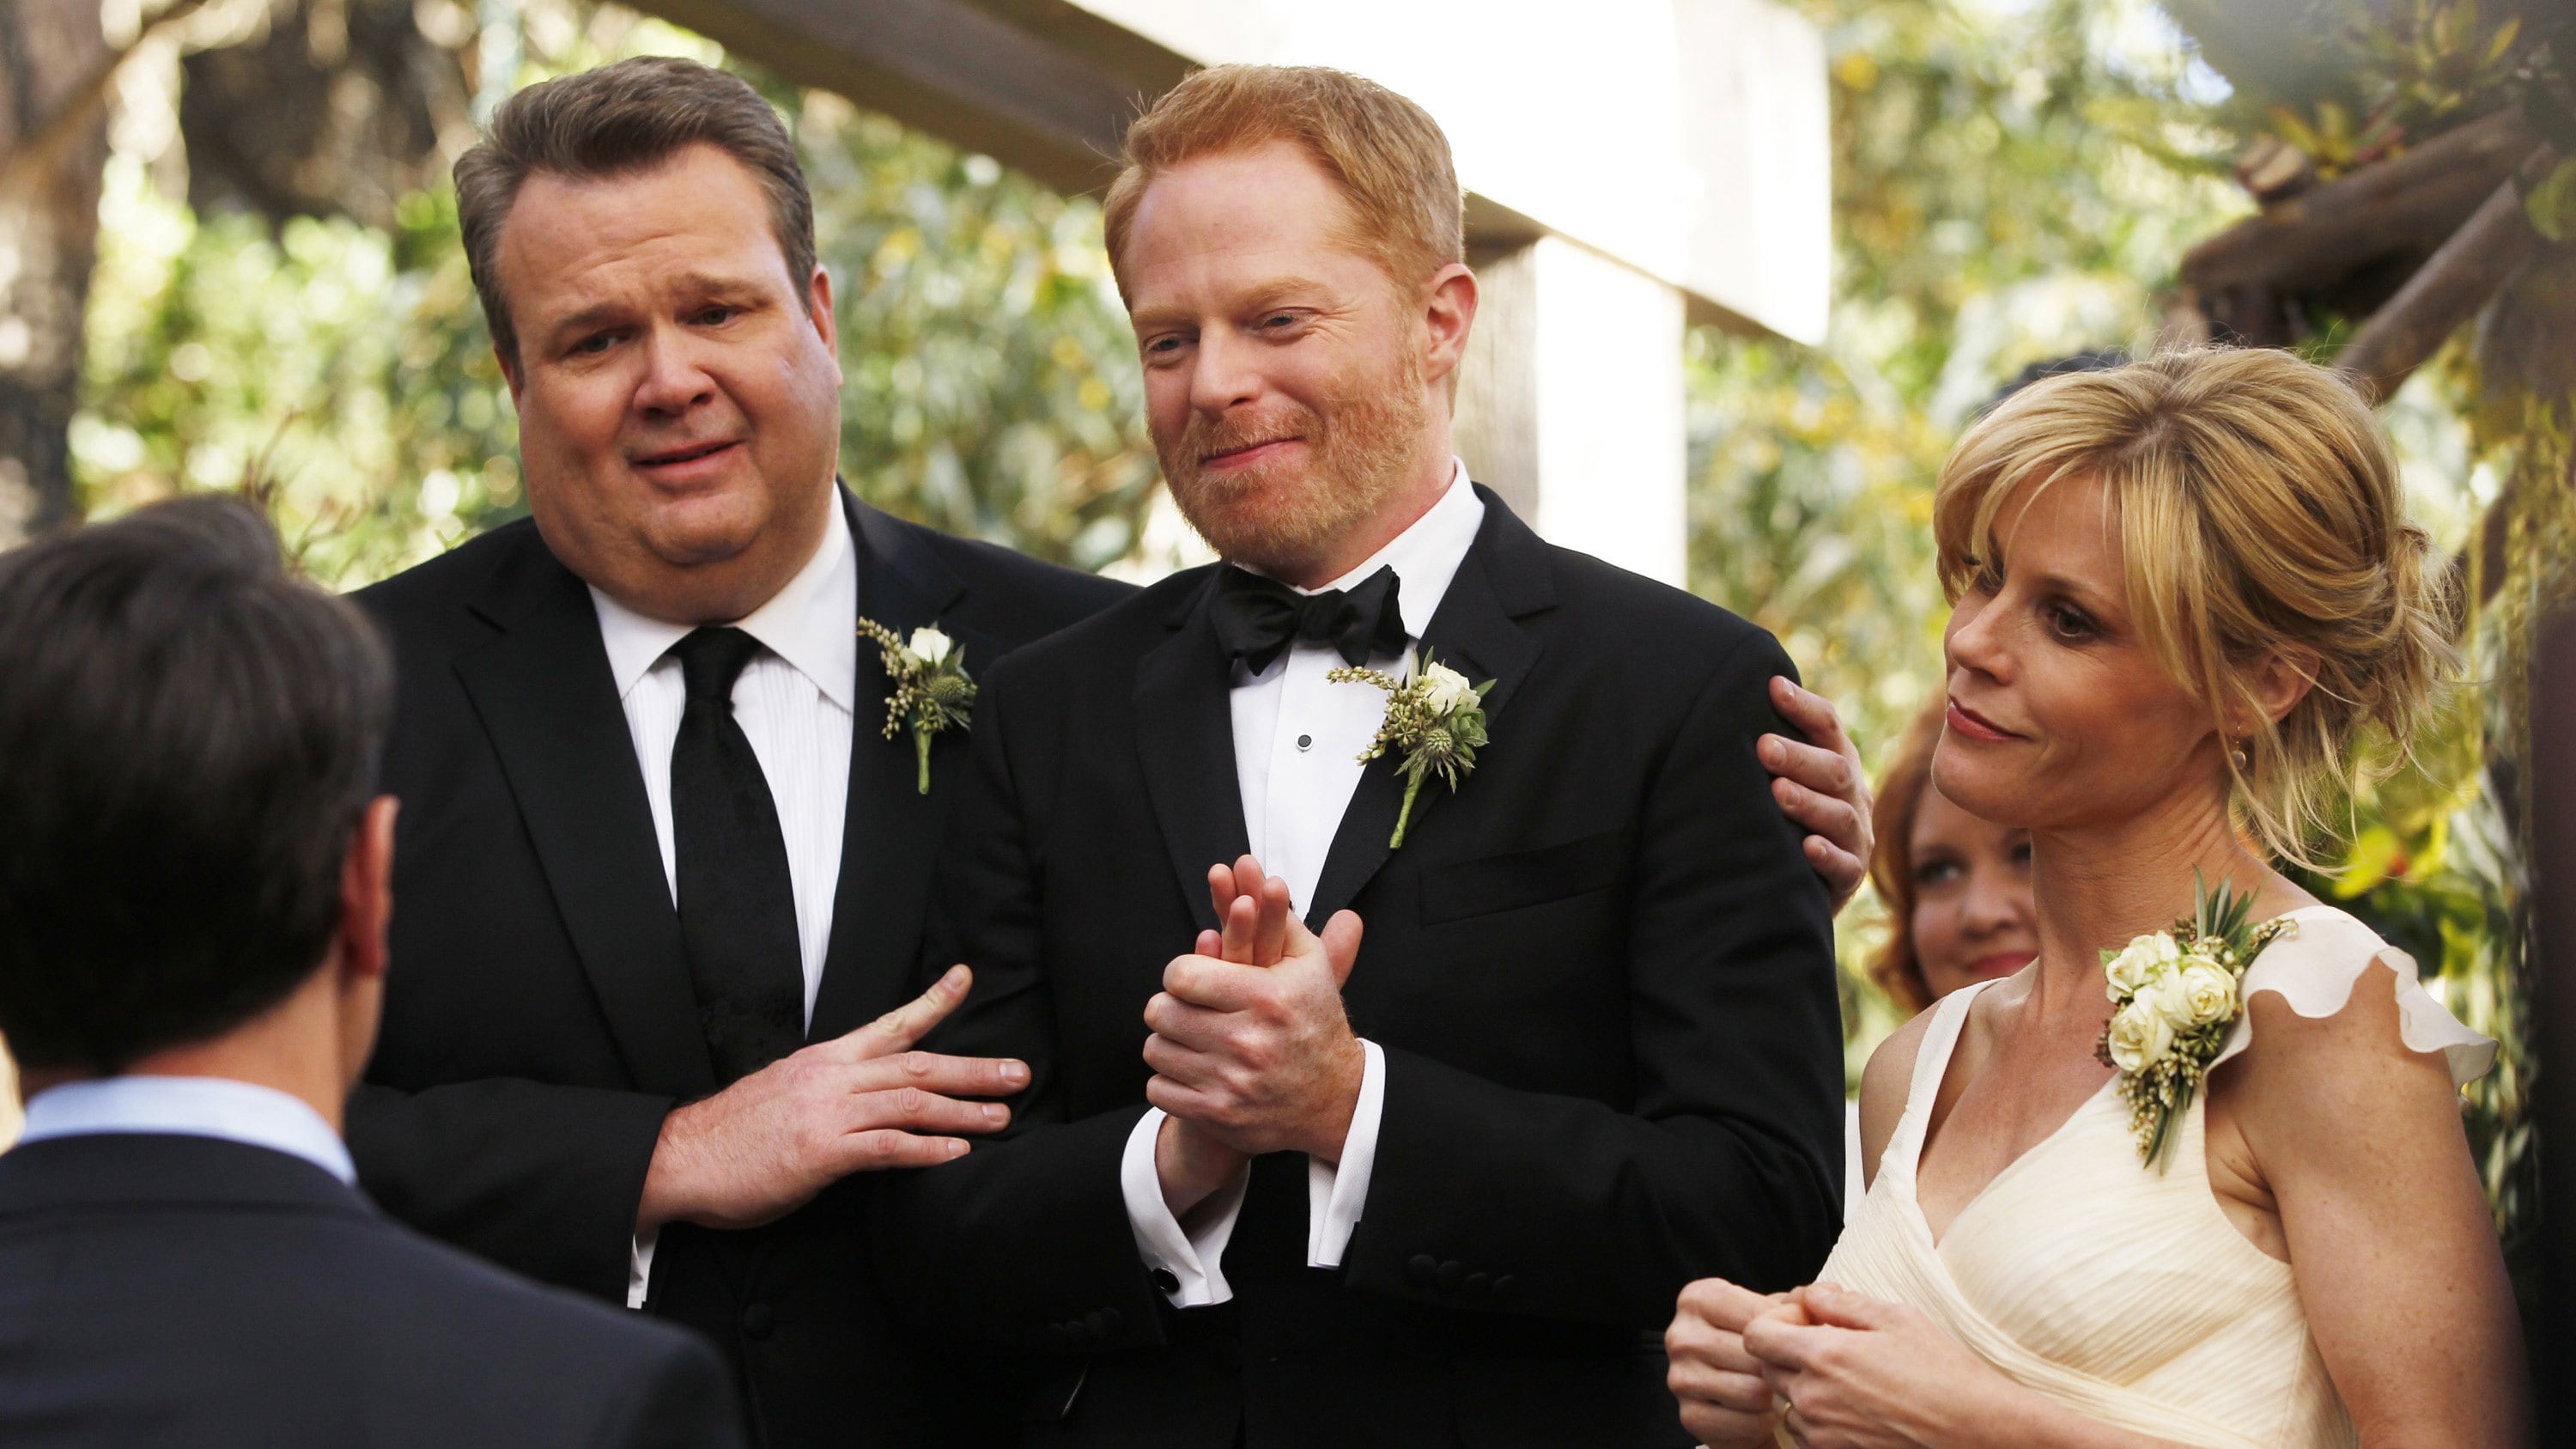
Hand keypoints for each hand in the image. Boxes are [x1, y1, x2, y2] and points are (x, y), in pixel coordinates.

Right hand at [636, 964, 1026, 1233]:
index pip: (890, 1024)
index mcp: (825, 1061)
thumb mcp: (786, 1093)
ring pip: (910, 1103)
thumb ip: (830, 1091)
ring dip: (963, 1110)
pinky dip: (924, 1150)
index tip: (964, 978)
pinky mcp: (819, 1153)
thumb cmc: (732, 1133)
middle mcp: (832, 1078)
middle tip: (1019, 1072)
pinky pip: (883, 1148)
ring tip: (1002, 1117)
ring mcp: (827, 1113)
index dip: (931, 1001)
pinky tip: (955, 1154)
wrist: (680, 1158)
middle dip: (973, 1068)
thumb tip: (864, 1098)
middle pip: (916, 1066)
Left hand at [1144, 855, 1365, 1161]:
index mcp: (1266, 998)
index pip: (1181, 974)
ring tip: (1187, 1038)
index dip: (1179, 973)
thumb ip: (1282, 921)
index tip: (1188, 979)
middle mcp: (1248, 1041)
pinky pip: (1159, 1089)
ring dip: (1167, 1042)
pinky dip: (1168, 1080)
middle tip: (1183, 1008)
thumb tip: (1266, 876)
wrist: (1335, 1100)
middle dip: (1169, 1006)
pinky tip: (1192, 1070)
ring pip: (1156, 1050)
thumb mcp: (1311, 968)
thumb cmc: (1315, 1024)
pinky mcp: (1219, 1116)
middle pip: (1161, 1011)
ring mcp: (1232, 1083)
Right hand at [1667, 1277, 1792, 1446]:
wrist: (1736, 1398)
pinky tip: (1760, 1413)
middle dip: (1779, 1366)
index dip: (1790, 1331)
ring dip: (1773, 1397)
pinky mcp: (1690, 1416)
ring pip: (1753, 1391)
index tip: (1797, 1339)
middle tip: (1786, 1371)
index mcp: (1698, 1298)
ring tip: (1773, 1391)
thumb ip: (1796, 1303)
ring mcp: (1680, 1377)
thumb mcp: (1773, 1314)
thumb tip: (1822, 1298)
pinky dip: (1762, 1423)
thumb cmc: (1757, 1348)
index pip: (1758, 1317)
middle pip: (1755, 1355)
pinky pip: (1745, 1423)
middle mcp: (1681, 1335)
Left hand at [1745, 1281, 2006, 1447]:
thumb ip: (1841, 1303)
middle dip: (1790, 1351)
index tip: (1805, 1319)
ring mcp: (1822, 1433)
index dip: (1775, 1321)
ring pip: (1787, 1403)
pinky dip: (1821, 1418)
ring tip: (1850, 1379)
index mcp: (1824, 1355)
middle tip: (1832, 1345)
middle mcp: (1813, 1398)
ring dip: (1805, 1387)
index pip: (1755, 1335)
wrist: (1979, 1432)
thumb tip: (1809, 1295)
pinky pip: (1808, 1433)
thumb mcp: (1897, 1318)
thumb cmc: (1945, 1374)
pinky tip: (1859, 1407)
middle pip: (1768, 1368)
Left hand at [1765, 677, 1872, 913]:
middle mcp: (1853, 795)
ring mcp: (1855, 836)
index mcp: (1836, 762)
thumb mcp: (1782, 777)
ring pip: (1839, 815)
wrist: (1798, 884)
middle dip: (1799, 757)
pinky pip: (1844, 866)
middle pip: (1834, 769)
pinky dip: (1827, 856)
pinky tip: (1807, 847)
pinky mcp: (1850, 876)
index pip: (1828, 726)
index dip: (1803, 706)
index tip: (1773, 687)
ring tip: (1778, 792)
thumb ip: (1769, 746)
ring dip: (1809, 802)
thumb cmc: (1783, 817)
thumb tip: (1727, 694)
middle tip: (1764, 747)